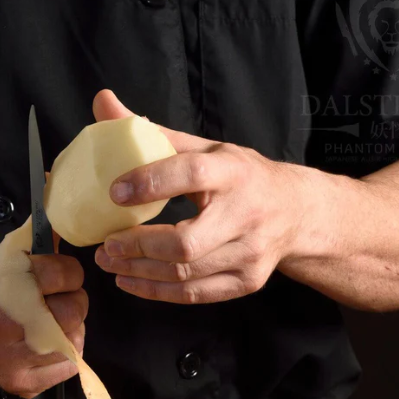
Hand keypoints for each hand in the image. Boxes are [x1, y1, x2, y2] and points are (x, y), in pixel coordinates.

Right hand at [0, 253, 86, 398]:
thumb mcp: (10, 261)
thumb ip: (41, 247)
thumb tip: (69, 222)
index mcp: (3, 284)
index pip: (63, 273)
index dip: (69, 274)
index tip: (62, 278)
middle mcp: (4, 323)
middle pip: (73, 312)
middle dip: (74, 304)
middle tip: (59, 304)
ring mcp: (12, 358)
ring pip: (74, 342)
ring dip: (71, 332)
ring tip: (52, 326)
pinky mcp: (21, 383)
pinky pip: (68, 368)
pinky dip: (65, 357)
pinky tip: (47, 347)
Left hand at [92, 90, 307, 303]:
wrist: (296, 212)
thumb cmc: (241, 178)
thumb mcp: (206, 149)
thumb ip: (154, 134)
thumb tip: (102, 102)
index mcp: (234, 172)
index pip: (191, 174)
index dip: (150, 183)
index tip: (115, 192)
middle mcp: (246, 215)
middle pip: (185, 243)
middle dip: (138, 246)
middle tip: (106, 244)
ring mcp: (249, 254)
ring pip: (185, 273)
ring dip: (140, 271)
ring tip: (110, 262)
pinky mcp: (247, 281)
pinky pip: (194, 295)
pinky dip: (157, 291)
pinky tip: (131, 280)